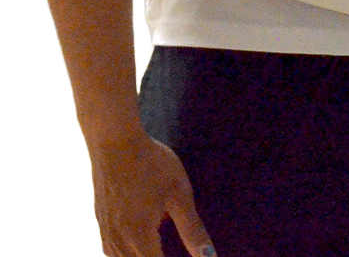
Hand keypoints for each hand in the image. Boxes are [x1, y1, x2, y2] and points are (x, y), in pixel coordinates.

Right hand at [89, 131, 214, 256]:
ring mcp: (105, 233)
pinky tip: (138, 245)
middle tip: (173, 248)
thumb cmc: (151, 164)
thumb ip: (192, 228)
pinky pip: (112, 252)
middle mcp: (117, 242)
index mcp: (138, 237)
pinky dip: (126, 254)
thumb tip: (208, 256)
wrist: (114, 143)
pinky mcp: (99, 223)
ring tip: (159, 247)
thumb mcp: (178, 193)